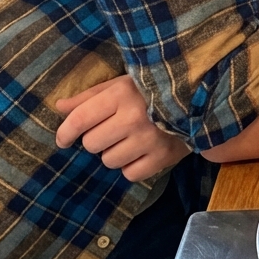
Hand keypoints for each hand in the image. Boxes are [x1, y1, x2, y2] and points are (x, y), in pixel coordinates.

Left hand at [55, 75, 190, 181]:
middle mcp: (134, 118)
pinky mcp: (164, 157)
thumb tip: (59, 108)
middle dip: (97, 139)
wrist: (200, 98)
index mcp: (121, 94)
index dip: (65, 132)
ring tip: (130, 141)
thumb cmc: (154, 90)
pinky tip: (142, 152)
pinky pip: (131, 174)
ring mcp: (150, 139)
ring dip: (115, 153)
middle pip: (92, 144)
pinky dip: (133, 166)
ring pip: (109, 161)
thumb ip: (90, 97)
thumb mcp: (122, 84)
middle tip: (113, 131)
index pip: (80, 119)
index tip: (64, 139)